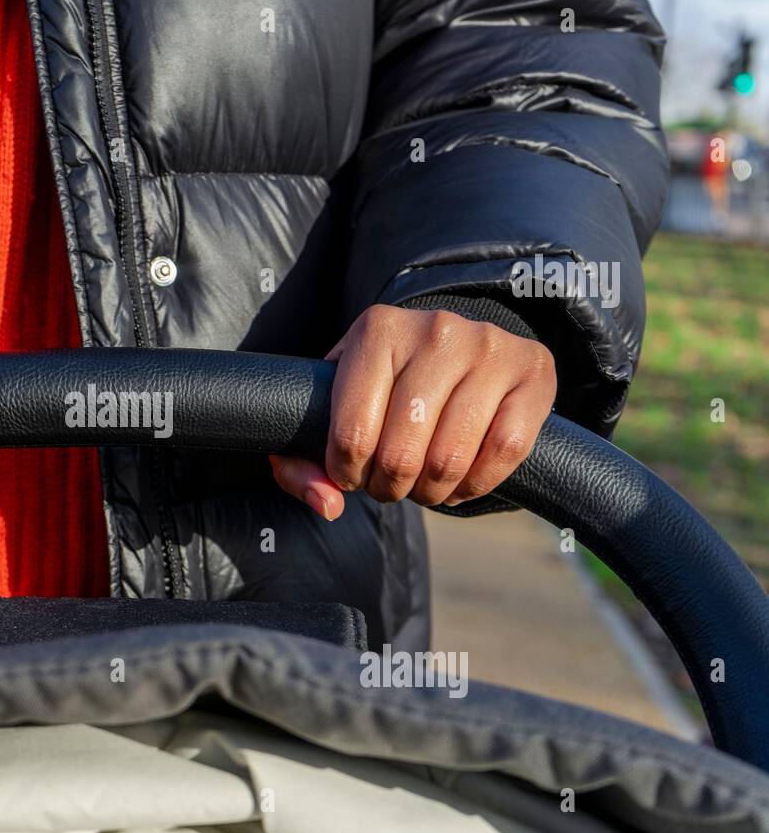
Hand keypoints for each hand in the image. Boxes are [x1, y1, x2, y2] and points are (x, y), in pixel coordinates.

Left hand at [270, 305, 555, 518]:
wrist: (457, 348)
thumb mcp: (330, 407)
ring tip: (422, 485)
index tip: (352, 474)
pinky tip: (460, 481)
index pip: (352, 432)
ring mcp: (488, 346)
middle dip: (389, 487)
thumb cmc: (382, 386)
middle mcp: (435, 329)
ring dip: (431, 492)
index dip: (347, 473)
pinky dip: (476, 484)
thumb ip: (300, 461)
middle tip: (389, 485)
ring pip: (450, 458)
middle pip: (401, 452)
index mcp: (376, 330)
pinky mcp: (532, 370)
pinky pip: (504, 452)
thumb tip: (329, 503)